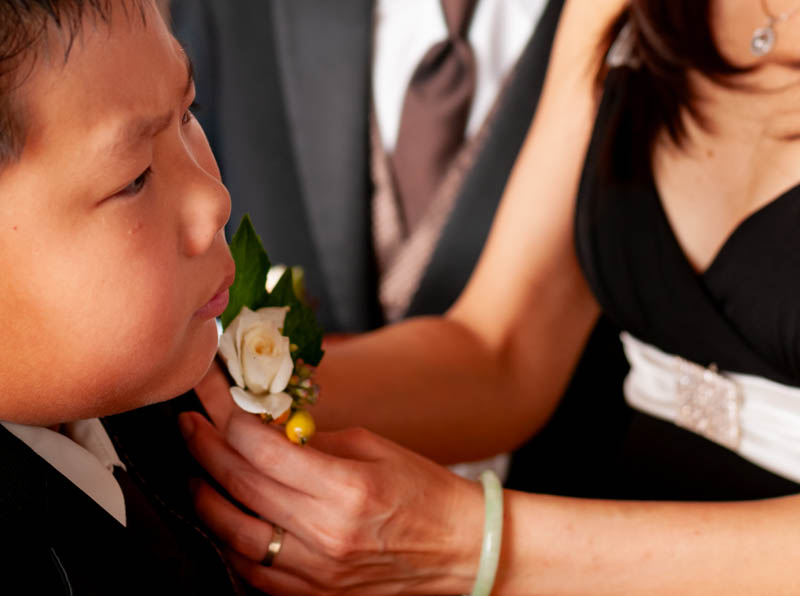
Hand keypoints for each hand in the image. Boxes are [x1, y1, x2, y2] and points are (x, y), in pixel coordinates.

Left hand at [184, 363, 483, 594]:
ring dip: (206, 498)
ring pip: (236, 535)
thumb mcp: (373, 447)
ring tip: (194, 469)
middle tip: (188, 421)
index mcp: (346, 488)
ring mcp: (318, 573)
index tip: (210, 391)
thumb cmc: (424, 491)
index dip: (228, 413)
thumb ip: (314, 439)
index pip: (263, 447)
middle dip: (205, 446)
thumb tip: (266, 423)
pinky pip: (253, 574)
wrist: (462, 550)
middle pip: (242, 486)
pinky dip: (229, 544)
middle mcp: (326, 534)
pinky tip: (221, 518)